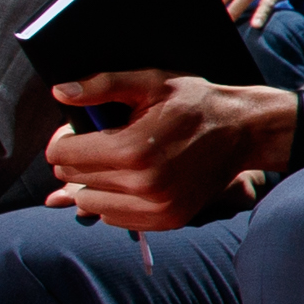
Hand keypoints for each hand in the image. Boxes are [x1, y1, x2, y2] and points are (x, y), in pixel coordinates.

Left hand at [42, 74, 298, 230]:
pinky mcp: (167, 220)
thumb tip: (59, 93)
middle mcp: (141, 184)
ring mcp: (155, 207)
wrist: (243, 131)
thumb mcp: (150, 82)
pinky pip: (113, 218)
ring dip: (94, 184)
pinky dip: (115, 201)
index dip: (64, 139)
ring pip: (89, 202)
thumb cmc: (193, 102)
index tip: (81, 130)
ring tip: (119, 164)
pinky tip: (134, 182)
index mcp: (130, 148)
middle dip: (78, 159)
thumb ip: (101, 86)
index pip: (60, 155)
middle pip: (72, 179)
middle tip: (103, 143)